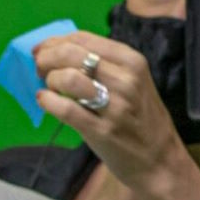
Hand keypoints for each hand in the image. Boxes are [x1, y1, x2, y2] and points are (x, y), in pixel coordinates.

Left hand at [33, 32, 199, 199]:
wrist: (159, 161)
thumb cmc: (141, 120)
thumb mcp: (133, 83)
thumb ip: (104, 66)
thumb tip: (59, 50)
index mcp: (132, 61)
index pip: (84, 38)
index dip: (55, 41)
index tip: (42, 49)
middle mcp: (126, 80)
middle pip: (72, 54)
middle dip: (47, 58)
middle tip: (39, 68)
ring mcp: (115, 106)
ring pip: (68, 78)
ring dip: (50, 80)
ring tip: (48, 87)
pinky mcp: (103, 131)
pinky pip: (66, 109)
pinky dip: (48, 102)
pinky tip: (44, 101)